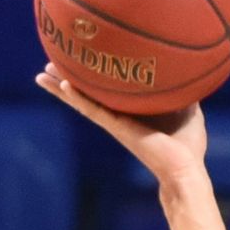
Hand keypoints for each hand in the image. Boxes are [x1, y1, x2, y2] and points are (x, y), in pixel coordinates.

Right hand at [35, 62, 207, 184]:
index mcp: (131, 111)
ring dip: (61, 88)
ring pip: (81, 101)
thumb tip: (187, 69)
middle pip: (86, 94)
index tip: (80, 60)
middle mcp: (118, 116)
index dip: (92, 77)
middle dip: (67, 80)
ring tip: (41, 75)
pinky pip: (92, 109)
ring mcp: (114, 122)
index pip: (106, 91)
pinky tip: (62, 85)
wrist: (185, 169)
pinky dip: (77, 97)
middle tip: (48, 64)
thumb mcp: (188, 108)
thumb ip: (182, 89)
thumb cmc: (188, 147)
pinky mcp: (117, 128)